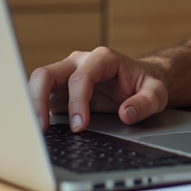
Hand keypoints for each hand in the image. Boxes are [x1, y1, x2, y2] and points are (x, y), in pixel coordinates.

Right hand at [27, 47, 168, 132]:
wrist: (142, 80)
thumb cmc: (147, 83)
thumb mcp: (157, 92)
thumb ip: (145, 102)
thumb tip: (126, 114)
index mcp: (102, 58)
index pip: (80, 77)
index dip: (77, 102)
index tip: (80, 126)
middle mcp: (79, 62)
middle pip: (47, 74)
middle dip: (39, 100)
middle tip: (43, 129)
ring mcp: (67, 75)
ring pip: (38, 83)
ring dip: (33, 106)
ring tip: (37, 132)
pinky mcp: (61, 90)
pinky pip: (43, 98)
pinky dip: (38, 113)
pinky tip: (41, 131)